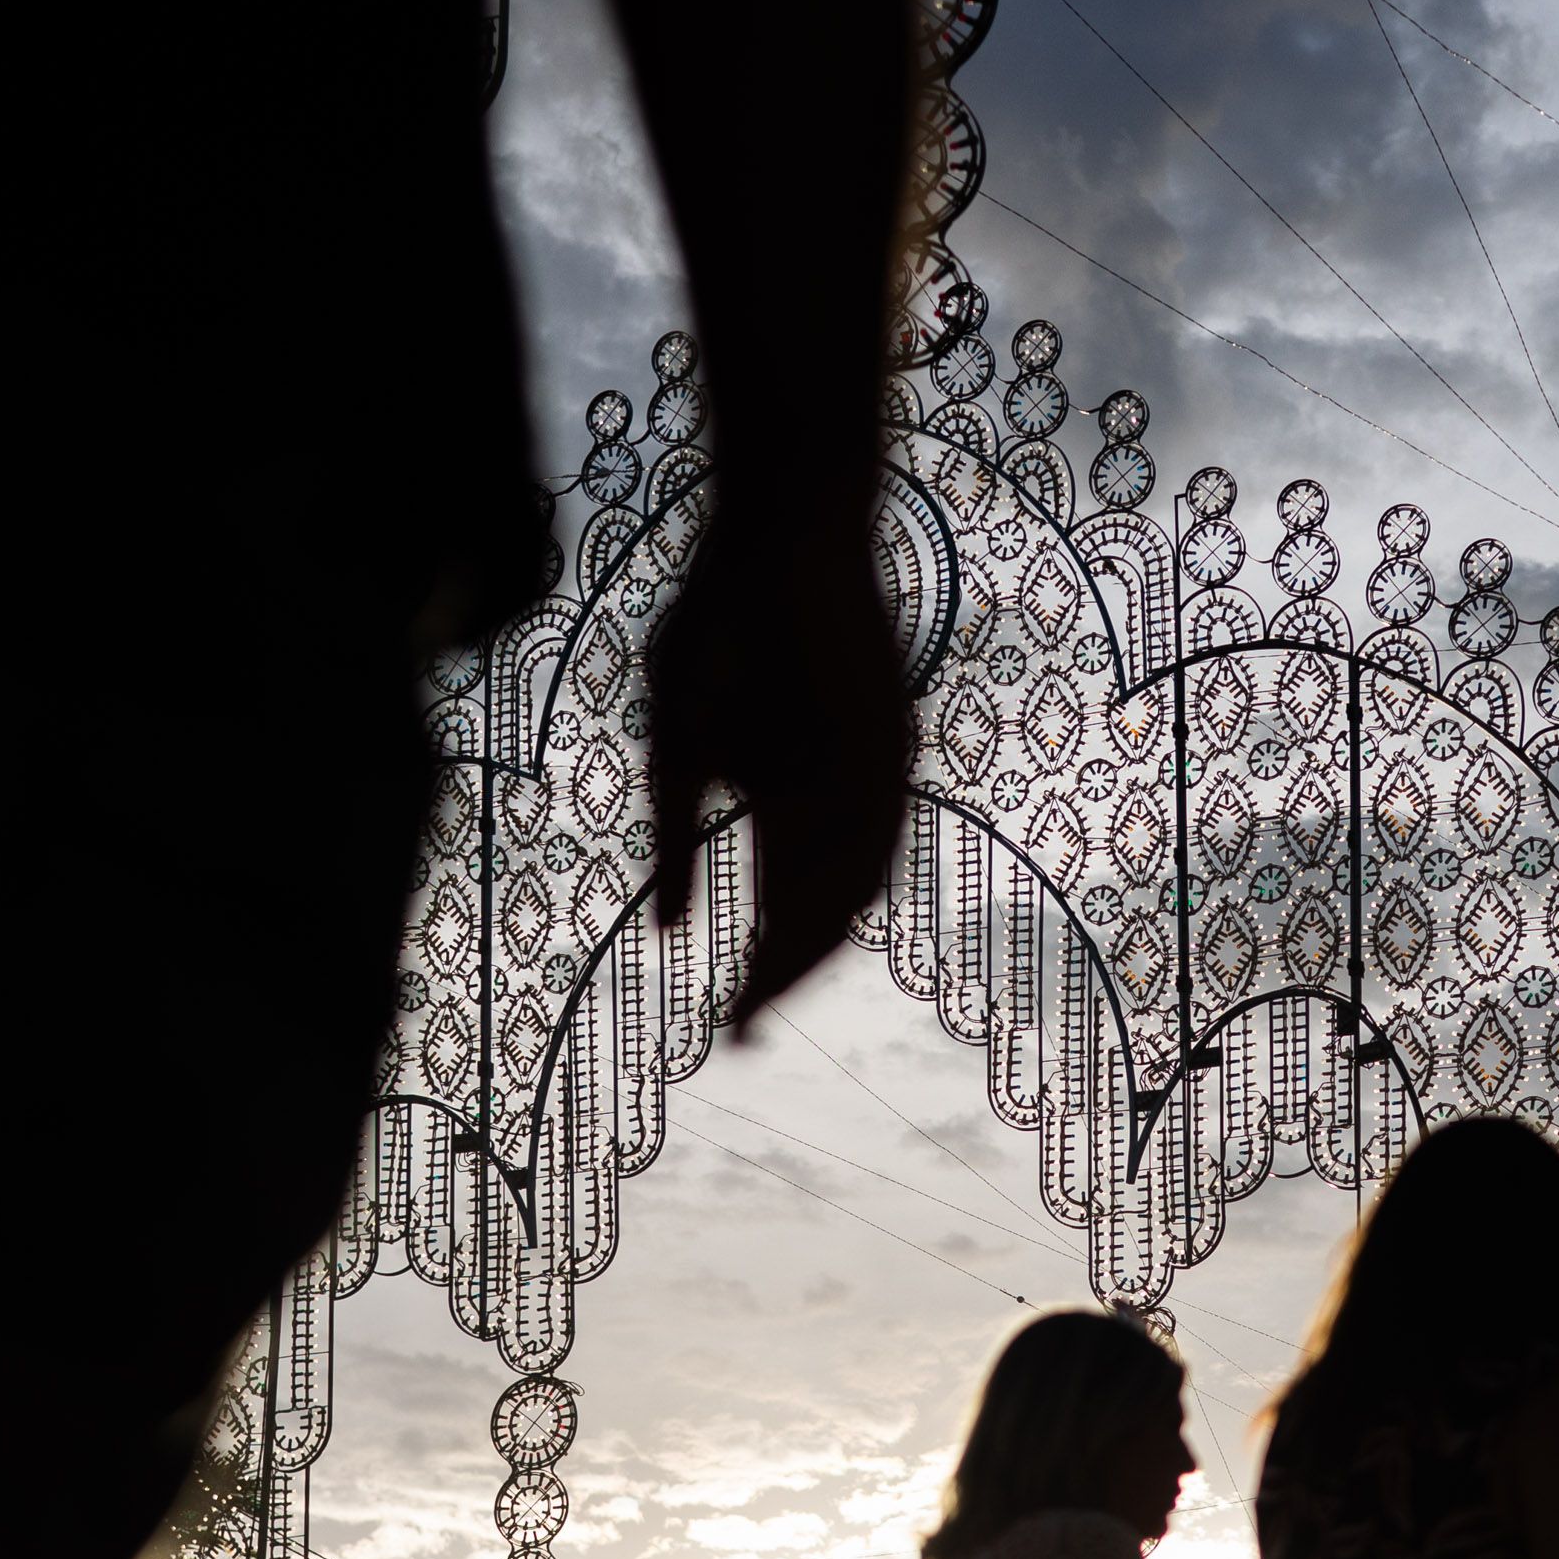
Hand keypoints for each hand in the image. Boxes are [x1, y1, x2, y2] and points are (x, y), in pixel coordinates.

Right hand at [643, 500, 910, 1026]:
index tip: (727, 1035)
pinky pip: (872, 824)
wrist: (779, 521)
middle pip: (826, 912)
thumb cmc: (719, 621)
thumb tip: (666, 931)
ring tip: (762, 989)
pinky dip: (833, 872)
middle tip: (742, 1037)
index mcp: (795, 802)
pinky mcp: (892, 737)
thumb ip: (673, 836)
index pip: (787, 909)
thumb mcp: (677, 741)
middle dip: (782, 975)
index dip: (761, 972)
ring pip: (853, 880)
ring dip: (807, 940)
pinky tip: (791, 912)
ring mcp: (873, 770)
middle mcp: (845, 798)